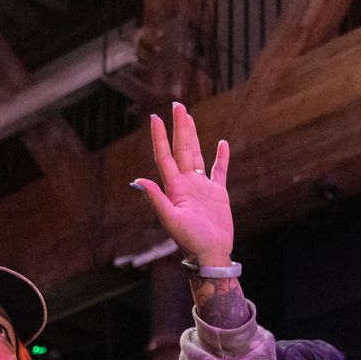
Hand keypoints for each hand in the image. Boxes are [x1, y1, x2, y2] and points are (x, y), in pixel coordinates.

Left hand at [130, 103, 232, 266]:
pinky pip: (220, 171)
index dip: (160, 137)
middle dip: (179, 127)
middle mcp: (187, 183)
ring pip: (197, 155)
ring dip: (194, 136)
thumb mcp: (171, 220)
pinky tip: (222, 143)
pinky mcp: (218, 193)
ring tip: (189, 117)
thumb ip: (156, 199)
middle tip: (177, 105)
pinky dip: (222, 157)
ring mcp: (202, 187)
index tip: (156, 117)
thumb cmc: (190, 240)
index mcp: (174, 187)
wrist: (211, 254)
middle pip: (182, 149)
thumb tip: (138, 181)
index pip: (165, 156)